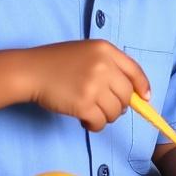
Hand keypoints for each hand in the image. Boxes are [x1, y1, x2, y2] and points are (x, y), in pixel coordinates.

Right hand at [27, 40, 148, 130]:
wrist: (30, 71)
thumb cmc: (56, 62)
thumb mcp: (86, 52)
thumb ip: (109, 66)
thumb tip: (134, 94)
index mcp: (105, 50)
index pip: (135, 71)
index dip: (142, 87)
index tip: (144, 98)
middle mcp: (103, 66)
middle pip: (127, 95)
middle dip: (119, 106)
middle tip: (103, 107)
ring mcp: (94, 85)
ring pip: (115, 111)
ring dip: (105, 117)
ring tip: (90, 112)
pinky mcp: (83, 104)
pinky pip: (100, 122)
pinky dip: (94, 125)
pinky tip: (84, 120)